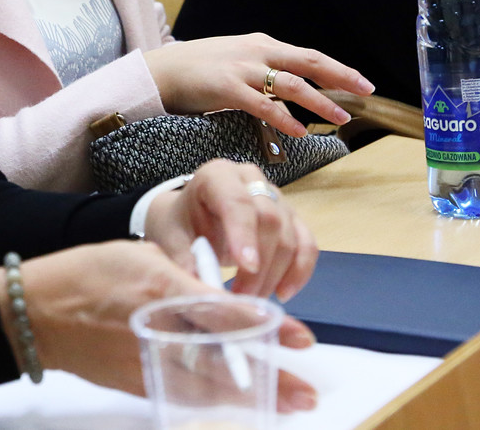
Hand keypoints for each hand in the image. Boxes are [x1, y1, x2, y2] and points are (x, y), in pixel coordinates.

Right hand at [0, 239, 317, 411]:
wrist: (36, 313)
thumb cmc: (87, 273)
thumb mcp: (140, 257)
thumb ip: (184, 276)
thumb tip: (222, 297)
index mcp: (161, 289)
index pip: (225, 313)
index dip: (266, 327)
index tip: (298, 336)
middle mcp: (158, 331)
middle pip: (224, 361)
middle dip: (269, 378)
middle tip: (306, 392)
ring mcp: (146, 363)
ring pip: (208, 388)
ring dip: (251, 398)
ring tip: (288, 406)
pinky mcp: (136, 384)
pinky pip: (183, 395)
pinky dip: (215, 401)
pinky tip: (240, 405)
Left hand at [143, 159, 317, 299]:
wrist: (190, 218)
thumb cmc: (180, 224)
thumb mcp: (172, 238)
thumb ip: (183, 260)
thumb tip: (201, 290)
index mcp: (217, 176)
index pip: (236, 200)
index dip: (244, 233)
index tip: (247, 267)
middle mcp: (251, 179)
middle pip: (269, 219)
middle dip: (260, 265)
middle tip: (242, 300)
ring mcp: (276, 197)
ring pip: (290, 235)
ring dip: (276, 275)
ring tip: (253, 303)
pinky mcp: (292, 218)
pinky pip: (307, 244)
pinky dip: (299, 272)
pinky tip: (282, 294)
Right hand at [144, 33, 372, 136]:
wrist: (162, 70)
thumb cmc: (199, 68)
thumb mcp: (236, 58)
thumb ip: (262, 67)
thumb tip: (289, 84)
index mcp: (262, 44)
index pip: (308, 56)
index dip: (337, 69)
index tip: (362, 83)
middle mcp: (257, 52)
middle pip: (308, 62)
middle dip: (340, 76)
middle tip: (366, 92)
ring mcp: (243, 69)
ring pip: (291, 84)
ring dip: (318, 101)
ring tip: (339, 117)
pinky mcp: (227, 88)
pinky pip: (263, 105)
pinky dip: (285, 118)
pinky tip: (299, 131)